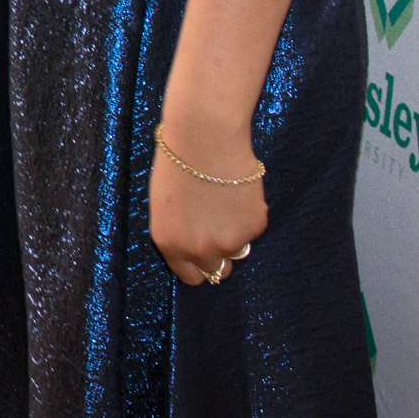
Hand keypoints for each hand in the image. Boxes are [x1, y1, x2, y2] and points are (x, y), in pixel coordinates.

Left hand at [149, 127, 266, 285]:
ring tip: (224, 204)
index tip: (202, 257)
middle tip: (217, 228)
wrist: (204, 140)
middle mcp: (199, 250)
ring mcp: (229, 241)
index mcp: (170, 244)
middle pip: (217, 271)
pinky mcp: (254, 227)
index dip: (197, 266)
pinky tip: (237, 192)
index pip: (191, 277)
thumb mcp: (164, 206)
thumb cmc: (176, 165)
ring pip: (238, 250)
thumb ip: (179, 234)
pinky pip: (253, 231)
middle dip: (218, 255)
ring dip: (235, 235)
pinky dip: (249, 216)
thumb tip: (195, 247)